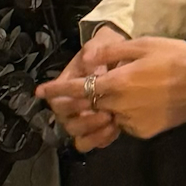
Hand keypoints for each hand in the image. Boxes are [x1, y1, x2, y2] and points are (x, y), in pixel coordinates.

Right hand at [37, 25, 131, 152]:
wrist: (129, 58)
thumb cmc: (109, 49)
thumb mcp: (102, 43)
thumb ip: (95, 49)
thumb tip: (87, 59)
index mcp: (67, 87)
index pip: (56, 101)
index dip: (65, 103)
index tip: (83, 97)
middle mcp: (73, 107)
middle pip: (67, 123)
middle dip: (84, 120)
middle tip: (103, 111)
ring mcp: (86, 120)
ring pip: (80, 138)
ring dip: (93, 132)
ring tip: (111, 120)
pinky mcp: (101, 128)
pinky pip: (97, 142)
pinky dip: (104, 139)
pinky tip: (117, 128)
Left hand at [38, 33, 185, 145]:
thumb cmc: (175, 57)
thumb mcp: (142, 45)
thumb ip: (112, 52)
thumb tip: (88, 57)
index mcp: (117, 82)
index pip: (78, 88)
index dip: (57, 91)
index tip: (40, 92)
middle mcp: (120, 105)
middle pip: (89, 107)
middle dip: (79, 103)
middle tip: (80, 93)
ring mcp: (132, 122)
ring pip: (107, 118)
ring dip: (104, 110)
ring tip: (118, 97)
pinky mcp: (145, 132)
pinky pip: (125, 125)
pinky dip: (124, 116)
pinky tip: (139, 103)